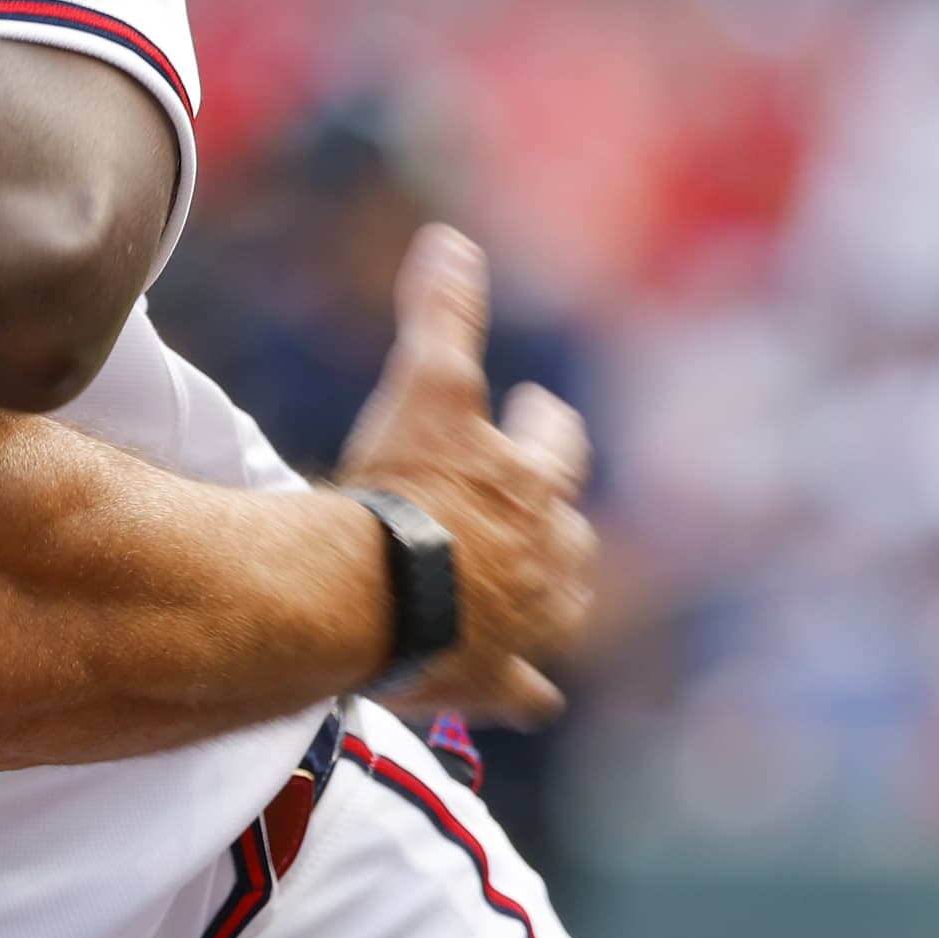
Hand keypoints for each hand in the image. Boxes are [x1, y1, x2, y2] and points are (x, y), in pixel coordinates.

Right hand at [332, 224, 598, 725]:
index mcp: (535, 487)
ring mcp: (529, 626)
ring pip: (560, 607)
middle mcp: (549, 558)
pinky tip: (530, 698)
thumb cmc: (401, 490)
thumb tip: (452, 238)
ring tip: (533, 588)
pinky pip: (524, 692)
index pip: (557, 442)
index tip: (535, 404)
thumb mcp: (423, 388)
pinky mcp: (494, 680)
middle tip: (538, 499)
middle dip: (555, 512)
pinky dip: (525, 691)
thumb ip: (441, 314)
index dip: (543, 421)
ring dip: (550, 593)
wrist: (369, 595)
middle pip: (569, 529)